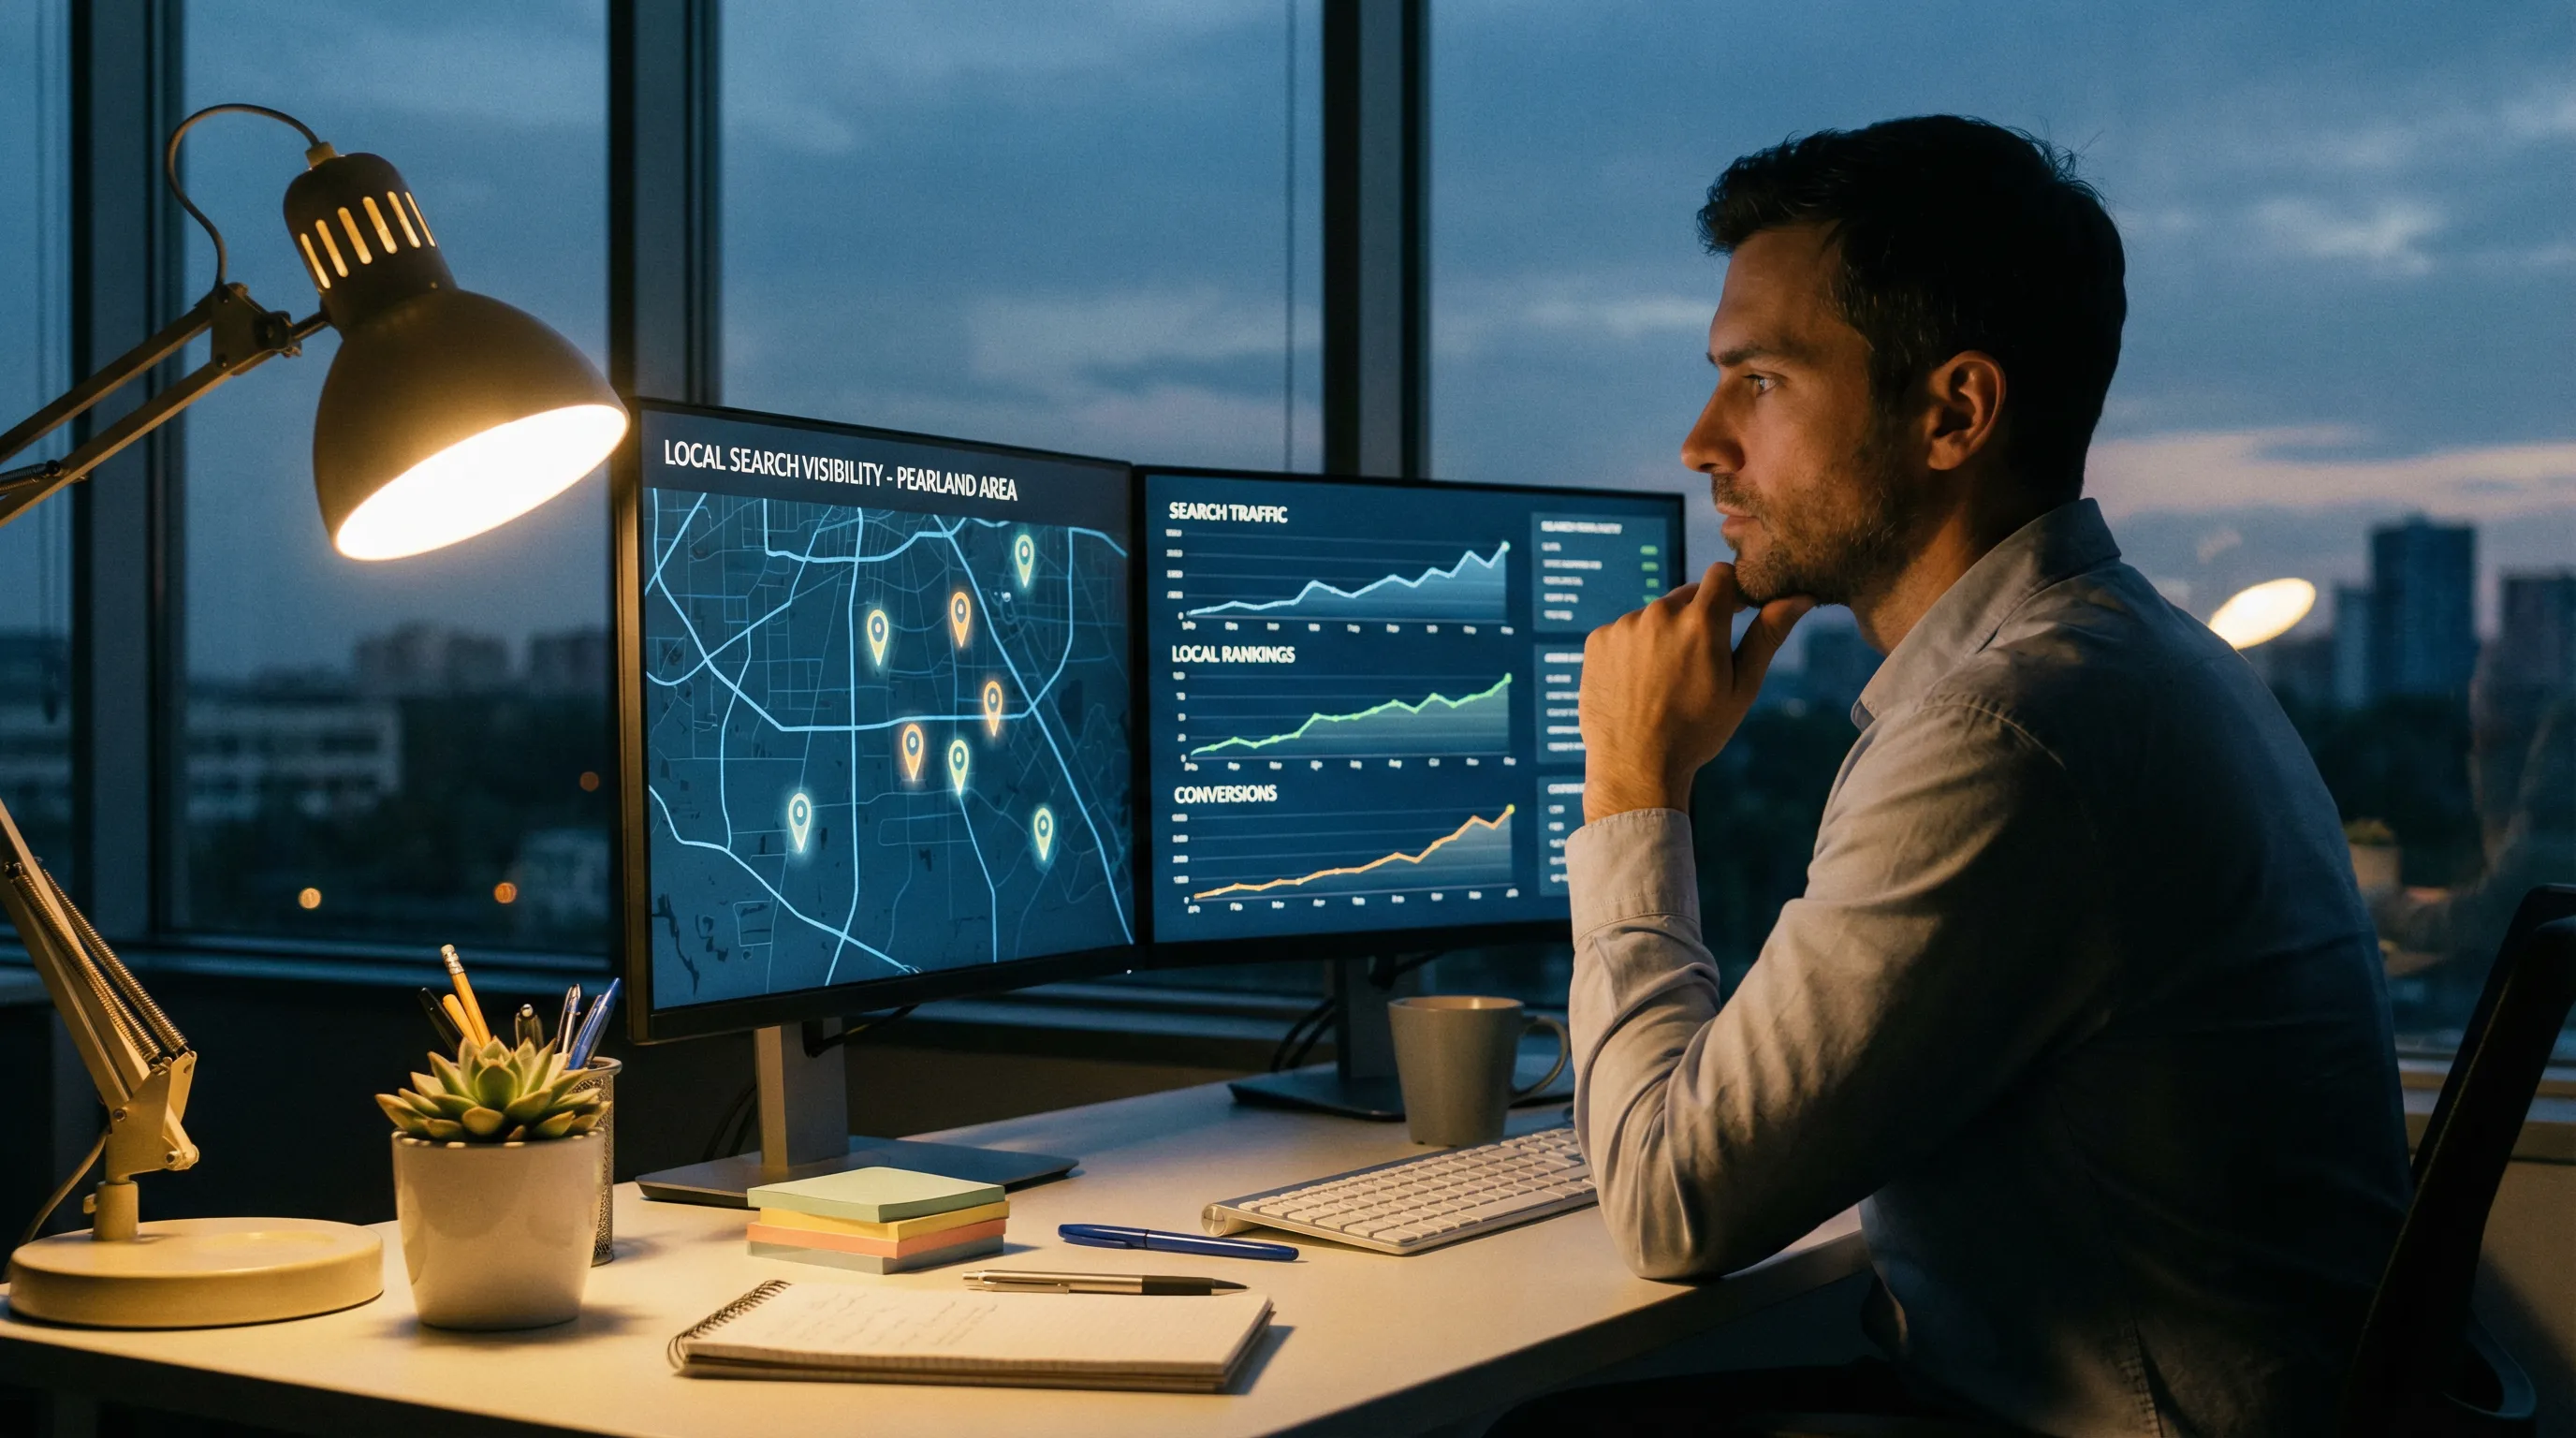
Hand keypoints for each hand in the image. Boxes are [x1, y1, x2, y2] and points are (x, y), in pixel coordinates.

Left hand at [1579, 562, 1811, 822]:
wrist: (1635, 768)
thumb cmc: (1697, 732)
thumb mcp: (1742, 687)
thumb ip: (1768, 635)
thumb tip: (1800, 596)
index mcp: (1700, 623)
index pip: (1721, 575)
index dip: (1732, 591)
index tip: (1734, 612)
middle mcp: (1658, 614)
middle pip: (1686, 596)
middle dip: (1697, 619)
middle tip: (1696, 665)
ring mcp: (1623, 626)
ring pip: (1653, 616)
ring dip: (1663, 635)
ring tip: (1663, 682)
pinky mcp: (1596, 640)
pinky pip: (1623, 632)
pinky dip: (1632, 649)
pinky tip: (1636, 685)